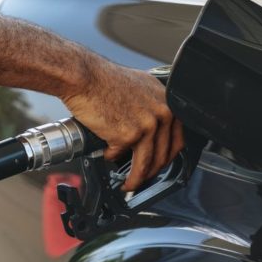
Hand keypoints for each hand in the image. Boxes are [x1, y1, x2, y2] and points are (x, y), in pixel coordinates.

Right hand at [62, 59, 183, 190]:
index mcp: (166, 101)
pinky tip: (106, 154)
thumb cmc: (103, 80)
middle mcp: (161, 114)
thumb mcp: (138, 87)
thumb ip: (149, 106)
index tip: (159, 163)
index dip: (167, 156)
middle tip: (143, 178)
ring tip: (128, 184)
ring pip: (146, 162)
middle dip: (152, 172)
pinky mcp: (127, 135)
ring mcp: (146, 125)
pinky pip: (119, 155)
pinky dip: (111, 157)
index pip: (177, 138)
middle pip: (163, 154)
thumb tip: (148, 128)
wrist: (85, 78)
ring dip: (136, 178)